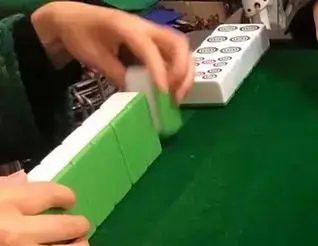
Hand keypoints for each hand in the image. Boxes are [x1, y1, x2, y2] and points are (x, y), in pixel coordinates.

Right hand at [0, 183, 90, 245]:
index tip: (68, 200)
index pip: (51, 194)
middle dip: (79, 224)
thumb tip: (23, 181)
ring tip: (77, 245)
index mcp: (5, 203)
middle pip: (71, 225)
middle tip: (78, 225)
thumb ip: (2, 190)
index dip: (65, 196)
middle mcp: (20, 231)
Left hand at [30, 2, 193, 101]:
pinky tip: (173, 89)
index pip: (150, 47)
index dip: (160, 70)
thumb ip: (116, 73)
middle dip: (182, 71)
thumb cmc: (79, 33)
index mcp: (125, 26)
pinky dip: (179, 73)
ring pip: (181, 49)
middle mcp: (144, 26)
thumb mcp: (93, 56)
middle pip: (177, 44)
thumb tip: (137, 93)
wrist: (72, 18)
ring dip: (185, 74)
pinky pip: (175, 55)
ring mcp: (151, 32)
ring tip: (178, 95)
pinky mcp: (153, 41)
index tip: (163, 92)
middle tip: (175, 95)